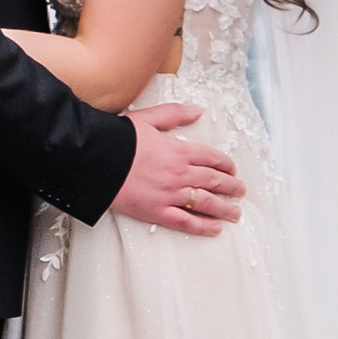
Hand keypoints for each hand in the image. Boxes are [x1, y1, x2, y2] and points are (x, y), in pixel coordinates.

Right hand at [111, 100, 242, 236]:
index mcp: (178, 150)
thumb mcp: (148, 118)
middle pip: (214, 181)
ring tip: (236, 213)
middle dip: (231, 187)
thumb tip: (198, 110)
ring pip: (206, 203)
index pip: (211, 158)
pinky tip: (215, 228)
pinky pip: (186, 222)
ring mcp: (170, 194)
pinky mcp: (158, 211)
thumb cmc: (119, 139)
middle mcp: (179, 173)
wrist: (96, 160)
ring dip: (225, 208)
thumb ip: (175, 114)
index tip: (232, 170)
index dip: (226, 165)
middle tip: (241, 192)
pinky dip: (203, 226)